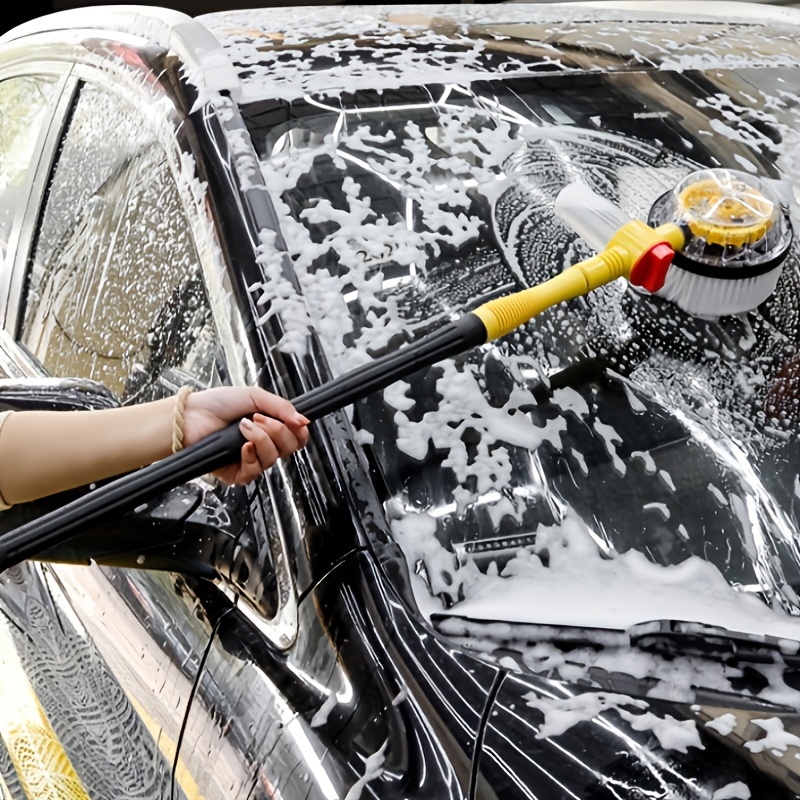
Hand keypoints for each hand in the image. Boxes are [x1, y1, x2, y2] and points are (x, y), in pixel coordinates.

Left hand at [182, 386, 309, 484]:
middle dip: (277, 431)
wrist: (190, 417)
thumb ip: (282, 407)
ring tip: (244, 427)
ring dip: (260, 439)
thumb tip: (303, 419)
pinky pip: (255, 471)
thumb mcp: (254, 396)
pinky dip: (251, 456)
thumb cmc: (216, 404)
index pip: (297, 438)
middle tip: (259, 419)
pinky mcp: (237, 473)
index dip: (299, 432)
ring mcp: (251, 460)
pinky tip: (243, 446)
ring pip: (273, 459)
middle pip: (289, 448)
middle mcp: (263, 445)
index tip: (294, 422)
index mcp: (270, 428)